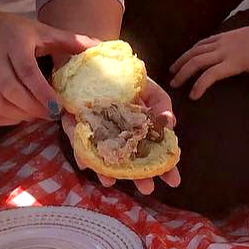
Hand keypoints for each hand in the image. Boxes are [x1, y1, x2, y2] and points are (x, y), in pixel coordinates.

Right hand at [0, 4, 100, 126]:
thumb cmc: (12, 31)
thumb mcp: (39, 30)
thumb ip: (69, 40)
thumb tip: (99, 46)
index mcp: (13, 44)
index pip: (27, 72)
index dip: (42, 93)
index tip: (58, 107)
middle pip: (13, 92)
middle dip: (35, 108)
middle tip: (53, 114)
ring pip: (0, 106)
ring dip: (23, 115)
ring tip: (39, 114)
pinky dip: (8, 119)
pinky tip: (21, 114)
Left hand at [62, 76, 181, 194]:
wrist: (88, 58)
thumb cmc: (122, 75)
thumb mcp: (147, 86)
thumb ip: (160, 103)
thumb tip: (171, 123)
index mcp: (137, 127)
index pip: (154, 150)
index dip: (165, 166)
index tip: (174, 182)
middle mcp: (118, 133)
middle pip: (129, 158)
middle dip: (138, 176)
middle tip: (147, 190)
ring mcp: (96, 131)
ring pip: (102, 155)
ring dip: (106, 169)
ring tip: (110, 182)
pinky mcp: (74, 124)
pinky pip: (78, 139)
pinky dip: (81, 151)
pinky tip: (86, 163)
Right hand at [168, 22, 248, 108]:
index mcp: (233, 62)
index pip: (212, 74)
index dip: (200, 85)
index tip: (192, 96)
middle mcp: (223, 51)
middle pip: (197, 61)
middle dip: (183, 73)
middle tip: (173, 84)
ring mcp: (220, 42)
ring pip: (195, 50)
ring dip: (182, 60)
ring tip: (172, 70)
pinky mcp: (220, 36)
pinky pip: (201, 43)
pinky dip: (191, 50)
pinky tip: (185, 56)